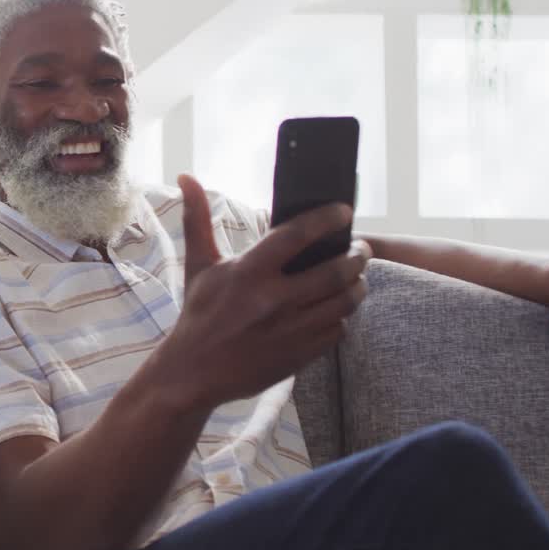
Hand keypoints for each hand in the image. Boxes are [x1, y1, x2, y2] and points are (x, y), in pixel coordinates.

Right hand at [164, 175, 371, 409]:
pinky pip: (338, 331)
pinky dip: (342, 317)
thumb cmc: (199, 313)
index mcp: (249, 272)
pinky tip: (336, 309)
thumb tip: (187, 177)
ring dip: (357, 286)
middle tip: (361, 249)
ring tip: (356, 277)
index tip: (344, 211)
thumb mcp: (199, 265)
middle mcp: (273, 300)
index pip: (298, 235)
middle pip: (335, 271)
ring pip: (344, 302)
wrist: (192, 373)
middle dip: (357, 256)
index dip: (326, 219)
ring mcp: (290, 331)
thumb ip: (199, 218)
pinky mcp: (299, 356)